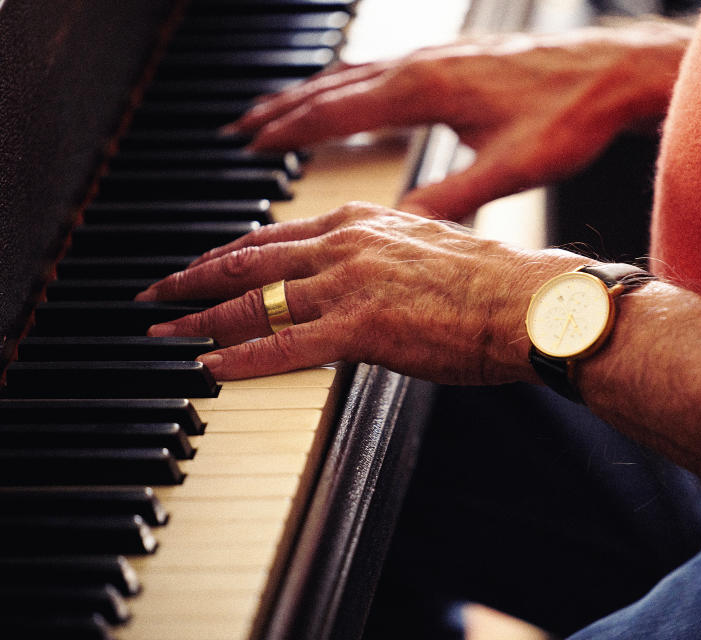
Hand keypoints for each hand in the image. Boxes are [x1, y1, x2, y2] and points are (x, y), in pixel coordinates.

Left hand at [135, 202, 588, 381]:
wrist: (528, 301)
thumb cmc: (491, 281)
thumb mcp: (428, 244)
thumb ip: (384, 253)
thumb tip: (365, 273)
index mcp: (362, 220)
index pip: (274, 235)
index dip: (226, 253)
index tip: (198, 266)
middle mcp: (346, 244)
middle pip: (248, 261)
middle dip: (193, 280)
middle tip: (156, 295)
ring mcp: (350, 284)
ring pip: (256, 302)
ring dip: (202, 320)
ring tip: (165, 335)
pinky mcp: (361, 328)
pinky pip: (285, 345)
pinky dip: (242, 356)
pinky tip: (211, 365)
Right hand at [228, 22, 692, 219]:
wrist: (615, 70)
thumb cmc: (570, 115)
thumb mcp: (507, 169)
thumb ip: (449, 199)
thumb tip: (399, 228)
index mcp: (424, 91)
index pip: (336, 111)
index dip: (288, 130)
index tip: (249, 144)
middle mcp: (422, 66)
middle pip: (334, 88)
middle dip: (284, 110)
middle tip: (241, 128)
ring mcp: (438, 57)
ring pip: (357, 74)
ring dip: (313, 93)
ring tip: (279, 109)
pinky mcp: (456, 58)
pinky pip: (386, 67)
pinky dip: (354, 83)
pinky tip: (355, 92)